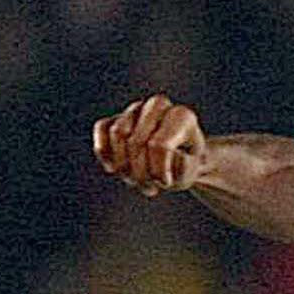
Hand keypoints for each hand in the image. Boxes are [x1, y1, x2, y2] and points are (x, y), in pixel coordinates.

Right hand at [92, 93, 206, 196]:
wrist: (176, 160)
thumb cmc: (184, 165)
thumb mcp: (192, 172)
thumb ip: (186, 167)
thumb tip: (174, 156)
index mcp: (181, 117)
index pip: (159, 145)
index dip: (157, 171)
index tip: (165, 183)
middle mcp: (158, 106)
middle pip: (135, 141)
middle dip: (138, 172)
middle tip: (150, 187)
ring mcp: (136, 109)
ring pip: (117, 134)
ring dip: (122, 166)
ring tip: (137, 181)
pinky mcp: (118, 116)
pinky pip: (102, 128)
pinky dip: (104, 152)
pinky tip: (115, 169)